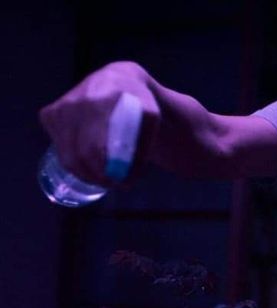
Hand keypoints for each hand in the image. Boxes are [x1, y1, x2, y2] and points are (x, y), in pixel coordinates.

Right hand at [38, 61, 160, 186]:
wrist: (118, 78)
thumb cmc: (138, 105)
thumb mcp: (150, 121)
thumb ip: (141, 148)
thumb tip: (126, 178)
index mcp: (104, 102)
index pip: (98, 147)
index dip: (108, 171)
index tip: (122, 182)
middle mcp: (77, 103)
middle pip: (82, 156)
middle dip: (99, 177)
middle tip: (115, 184)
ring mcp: (60, 108)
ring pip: (68, 157)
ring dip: (87, 174)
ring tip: (106, 177)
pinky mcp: (50, 114)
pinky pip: (60, 149)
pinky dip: (75, 162)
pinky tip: (91, 158)